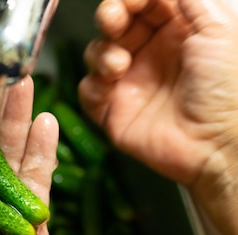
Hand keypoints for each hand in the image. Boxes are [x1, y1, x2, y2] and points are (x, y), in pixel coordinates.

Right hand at [79, 0, 237, 234]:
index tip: (131, 1)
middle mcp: (152, 55)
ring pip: (97, 53)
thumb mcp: (218, 27)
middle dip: (110, 16)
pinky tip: (111, 84)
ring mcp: (131, 83)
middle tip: (114, 20)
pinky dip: (93, 84)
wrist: (219, 143)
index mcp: (179, 32)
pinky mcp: (114, 111)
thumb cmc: (229, 88)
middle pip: (116, 24)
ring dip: (102, 52)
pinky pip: (88, 91)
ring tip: (119, 64)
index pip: (145, 4)